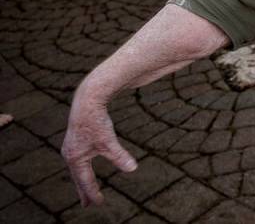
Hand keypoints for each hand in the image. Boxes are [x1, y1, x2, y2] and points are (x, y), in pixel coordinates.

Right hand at [62, 91, 137, 206]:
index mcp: (76, 158)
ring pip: (77, 169)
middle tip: (87, 205)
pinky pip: (78, 160)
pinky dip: (81, 168)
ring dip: (82, 180)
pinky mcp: (75, 140)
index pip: (85, 181)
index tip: (98, 204)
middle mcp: (70, 154)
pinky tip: (84, 168)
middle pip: (78, 178)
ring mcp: (71, 147)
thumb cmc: (97, 121)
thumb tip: (132, 169)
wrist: (87, 100)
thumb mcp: (109, 141)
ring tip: (86, 190)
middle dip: (84, 191)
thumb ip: (119, 156)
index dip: (92, 193)